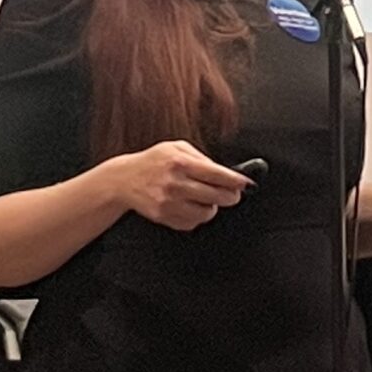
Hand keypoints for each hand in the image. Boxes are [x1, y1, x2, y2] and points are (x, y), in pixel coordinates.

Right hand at [112, 140, 251, 230]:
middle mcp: (175, 183)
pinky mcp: (164, 217)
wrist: (125, 180)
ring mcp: (169, 202)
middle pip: (216, 196)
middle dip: (230, 196)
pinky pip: (192, 223)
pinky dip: (196, 216)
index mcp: (180, 162)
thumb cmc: (154, 161)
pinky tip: (190, 206)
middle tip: (233, 194)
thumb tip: (223, 171)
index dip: (236, 181)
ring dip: (212, 207)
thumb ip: (201, 157)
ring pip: (206, 213)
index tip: (247, 184)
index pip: (217, 174)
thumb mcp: (177, 147)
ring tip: (206, 198)